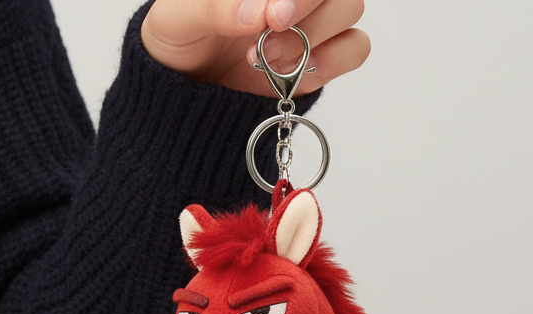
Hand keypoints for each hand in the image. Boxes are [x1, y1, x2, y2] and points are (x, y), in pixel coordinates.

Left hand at [141, 0, 369, 95]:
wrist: (184, 86)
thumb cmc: (179, 36)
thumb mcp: (178, 17)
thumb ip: (215, 7)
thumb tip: (257, 13)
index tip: (273, 15)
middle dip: (307, 12)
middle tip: (266, 40)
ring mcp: (313, 17)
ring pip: (350, 9)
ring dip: (312, 40)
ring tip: (266, 61)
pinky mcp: (321, 56)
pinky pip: (355, 48)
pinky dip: (329, 63)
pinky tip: (291, 74)